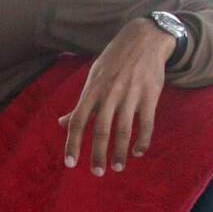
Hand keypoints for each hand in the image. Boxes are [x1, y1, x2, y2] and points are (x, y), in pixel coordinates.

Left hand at [58, 18, 171, 174]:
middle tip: (97, 173)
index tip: (70, 164)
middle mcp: (109, 93)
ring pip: (123, 129)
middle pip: (101, 129)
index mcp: (92, 90)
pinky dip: (142, 140)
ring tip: (118, 167)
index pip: (78, 120)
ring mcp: (130, 95)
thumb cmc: (115, 60)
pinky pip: (146, 123)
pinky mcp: (150, 96)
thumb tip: (62, 123)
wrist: (144, 38)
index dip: (73, 143)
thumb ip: (81, 103)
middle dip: (98, 154)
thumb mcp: (93, 77)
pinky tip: (138, 152)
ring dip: (120, 151)